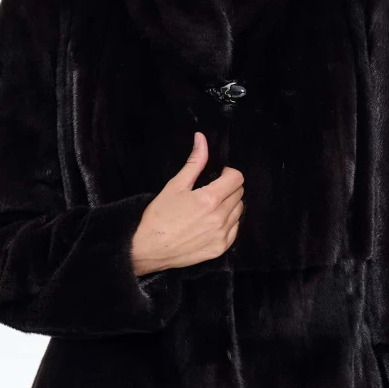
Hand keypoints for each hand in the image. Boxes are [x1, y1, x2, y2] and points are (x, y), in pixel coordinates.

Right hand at [131, 132, 244, 273]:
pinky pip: (235, 230)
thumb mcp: (175, 185)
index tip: (218, 175)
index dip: (229, 173)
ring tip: (211, 207)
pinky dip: (228, 223)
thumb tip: (202, 139)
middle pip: (239, 194)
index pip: (237, 178)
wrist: (149, 248)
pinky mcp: (220, 249)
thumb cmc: (159, 216)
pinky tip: (212, 222)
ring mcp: (222, 235)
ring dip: (230, 205)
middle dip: (229, 187)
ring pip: (239, 212)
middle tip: (211, 190)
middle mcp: (220, 217)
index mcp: (210, 199)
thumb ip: (194, 162)